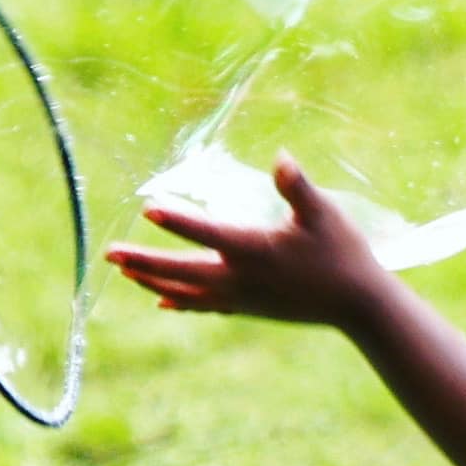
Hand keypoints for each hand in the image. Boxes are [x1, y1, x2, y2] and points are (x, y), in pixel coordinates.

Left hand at [105, 156, 389, 328]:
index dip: (177, 220)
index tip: (148, 208)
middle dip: (143, 260)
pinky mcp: (247, 308)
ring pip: (186, 291)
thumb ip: (298, 187)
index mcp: (254, 250)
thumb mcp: (323, 214)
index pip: (207, 233)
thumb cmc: (342, 253)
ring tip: (125, 271)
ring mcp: (241, 297)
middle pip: (180, 270)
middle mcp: (240, 278)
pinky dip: (180, 302)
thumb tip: (282, 158)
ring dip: (153, 280)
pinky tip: (162, 301)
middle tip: (109, 254)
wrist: (357, 305)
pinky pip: (204, 306)